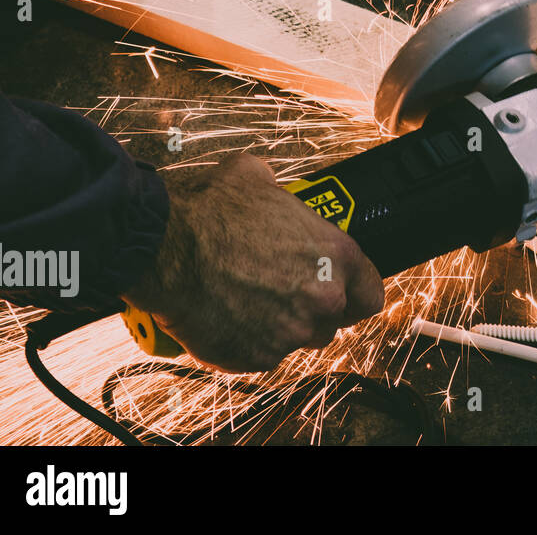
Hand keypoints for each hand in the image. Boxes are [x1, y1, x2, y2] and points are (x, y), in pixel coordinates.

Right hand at [123, 153, 384, 372]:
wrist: (164, 246)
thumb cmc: (210, 211)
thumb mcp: (257, 178)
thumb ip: (282, 194)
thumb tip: (271, 188)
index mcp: (336, 255)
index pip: (371, 294)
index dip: (355, 294)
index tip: (342, 293)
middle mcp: (322, 299)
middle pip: (333, 320)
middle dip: (311, 310)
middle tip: (281, 293)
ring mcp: (290, 333)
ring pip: (297, 340)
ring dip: (281, 327)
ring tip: (251, 304)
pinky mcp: (255, 358)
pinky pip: (261, 356)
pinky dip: (248, 343)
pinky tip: (229, 317)